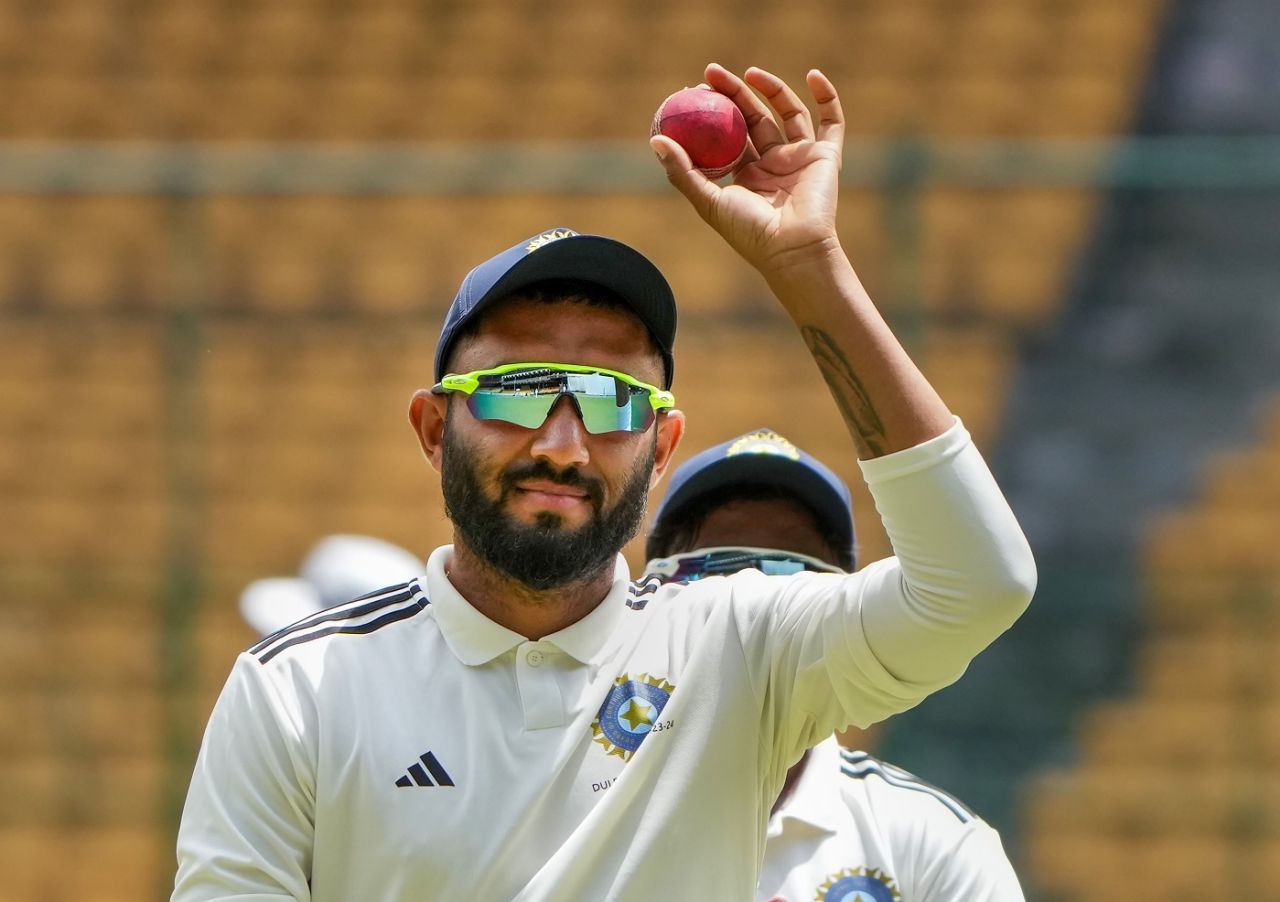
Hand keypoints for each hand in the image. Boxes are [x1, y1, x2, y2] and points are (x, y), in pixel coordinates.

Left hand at [650, 64, 844, 277]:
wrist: (792, 250)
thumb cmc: (749, 232)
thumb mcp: (709, 202)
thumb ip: (683, 172)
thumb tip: (656, 140)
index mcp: (747, 174)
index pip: (728, 134)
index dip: (713, 110)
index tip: (694, 90)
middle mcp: (774, 164)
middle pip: (754, 118)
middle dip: (734, 92)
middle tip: (711, 73)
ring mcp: (801, 158)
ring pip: (788, 113)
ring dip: (772, 89)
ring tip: (749, 72)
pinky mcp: (826, 157)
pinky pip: (831, 121)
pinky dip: (826, 96)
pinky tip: (812, 75)